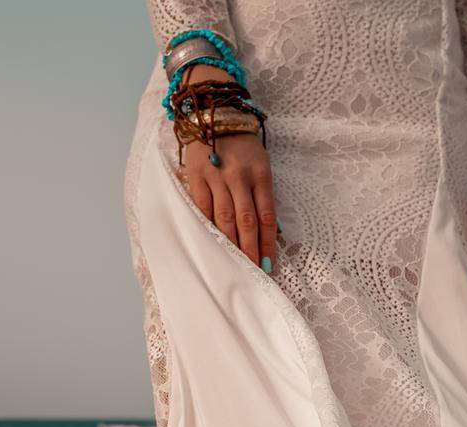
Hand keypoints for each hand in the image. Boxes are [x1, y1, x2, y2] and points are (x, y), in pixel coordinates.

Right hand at [174, 66, 277, 269]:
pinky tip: (211, 244)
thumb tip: (270, 231)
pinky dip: (207, 228)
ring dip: (229, 245)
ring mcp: (216, 177)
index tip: (269, 265)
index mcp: (261, 174)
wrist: (215, 111)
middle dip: (249, 251)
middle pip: (246, 222)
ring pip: (224, 219)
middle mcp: (239, 177)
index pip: (267, 217)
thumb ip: (264, 194)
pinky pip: (202, 208)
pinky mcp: (196, 176)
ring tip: (233, 265)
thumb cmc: (243, 144)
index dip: (268, 243)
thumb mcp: (262, 164)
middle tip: (252, 273)